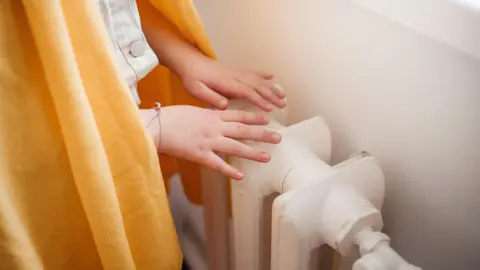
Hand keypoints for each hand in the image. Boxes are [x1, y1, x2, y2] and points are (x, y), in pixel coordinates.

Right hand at [140, 106, 280, 179]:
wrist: (156, 125)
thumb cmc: (169, 117)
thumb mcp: (191, 110)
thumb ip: (205, 115)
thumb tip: (213, 117)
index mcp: (212, 115)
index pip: (238, 115)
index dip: (254, 117)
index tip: (267, 118)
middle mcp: (214, 127)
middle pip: (243, 130)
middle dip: (262, 134)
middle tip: (278, 137)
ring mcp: (209, 141)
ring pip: (236, 147)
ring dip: (253, 152)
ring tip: (268, 156)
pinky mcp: (200, 155)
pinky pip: (218, 164)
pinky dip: (230, 171)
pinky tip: (241, 176)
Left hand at [178, 55, 286, 111]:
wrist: (188, 61)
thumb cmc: (191, 77)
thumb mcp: (195, 89)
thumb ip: (210, 97)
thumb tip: (225, 105)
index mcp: (226, 83)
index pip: (247, 92)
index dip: (259, 101)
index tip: (270, 109)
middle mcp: (234, 76)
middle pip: (257, 85)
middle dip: (271, 95)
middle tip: (283, 105)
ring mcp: (236, 72)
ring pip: (258, 79)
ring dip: (271, 87)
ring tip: (283, 95)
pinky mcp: (235, 70)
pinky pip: (252, 72)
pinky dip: (263, 74)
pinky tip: (272, 76)